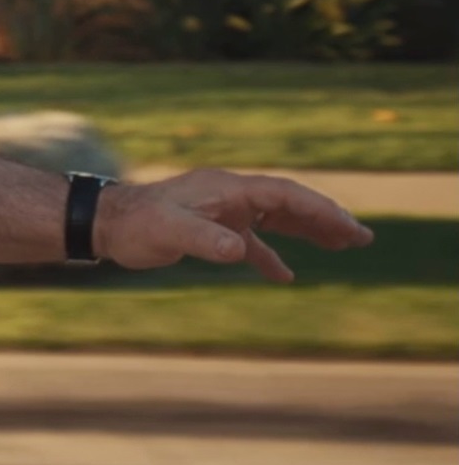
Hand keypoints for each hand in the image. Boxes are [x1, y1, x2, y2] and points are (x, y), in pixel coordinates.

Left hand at [94, 169, 373, 282]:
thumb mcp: (171, 232)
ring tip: (341, 246)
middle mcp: (229, 195)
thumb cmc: (136, 224)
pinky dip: (269, 255)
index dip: (320, 210)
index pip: (285, 195)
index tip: (349, 228)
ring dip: (306, 231)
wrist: (104, 222)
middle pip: (287, 203)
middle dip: (325, 218)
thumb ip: (207, 241)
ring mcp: (220, 211)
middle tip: (361, 238)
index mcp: (227, 189)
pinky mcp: (210, 229)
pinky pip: (250, 240)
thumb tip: (240, 250)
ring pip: (274, 218)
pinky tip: (284, 275)